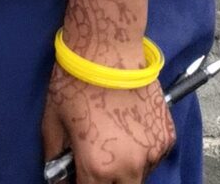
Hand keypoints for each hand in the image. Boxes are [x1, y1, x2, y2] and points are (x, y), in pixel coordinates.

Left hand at [42, 0, 172, 181]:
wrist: (108, 48)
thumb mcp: (53, 120)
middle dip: (104, 182)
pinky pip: (154, 156)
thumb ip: (54, 154)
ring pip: (139, 176)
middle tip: (93, 163)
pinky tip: (128, 130)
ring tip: (111, 142)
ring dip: (125, 170)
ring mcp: (152, 152)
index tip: (74, 174)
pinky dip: (143, 151)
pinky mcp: (166, 136)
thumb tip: (56, 171)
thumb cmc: (76, 82)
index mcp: (98, 168)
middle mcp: (130, 167)